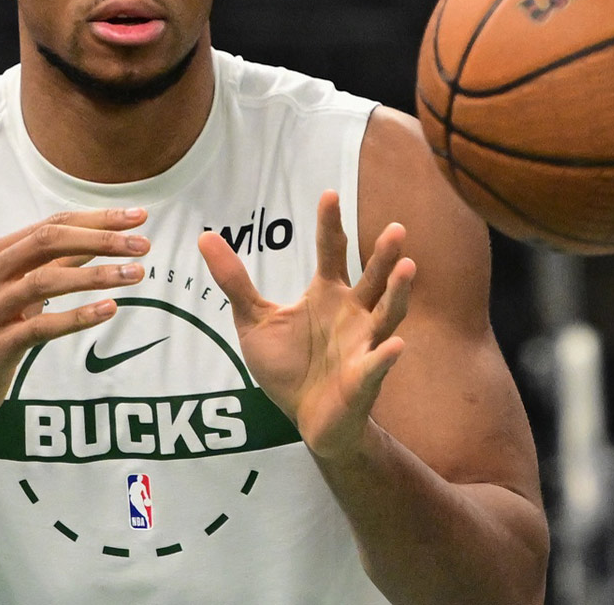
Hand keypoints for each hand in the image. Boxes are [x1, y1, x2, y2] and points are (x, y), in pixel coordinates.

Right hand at [0, 208, 149, 431]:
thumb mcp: (16, 292)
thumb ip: (53, 266)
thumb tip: (101, 241)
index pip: (51, 224)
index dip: (96, 218)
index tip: (138, 217)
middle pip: (47, 242)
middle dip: (100, 239)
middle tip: (143, 245)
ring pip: (45, 281)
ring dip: (96, 276)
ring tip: (136, 275)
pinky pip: (40, 327)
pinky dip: (77, 316)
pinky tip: (109, 310)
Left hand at [199, 191, 414, 459]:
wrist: (307, 418)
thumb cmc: (289, 366)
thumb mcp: (253, 320)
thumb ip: (234, 281)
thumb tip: (205, 238)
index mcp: (327, 294)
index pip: (332, 251)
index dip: (330, 224)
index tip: (329, 195)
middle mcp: (352, 313)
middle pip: (372, 278)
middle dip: (384, 255)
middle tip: (396, 229)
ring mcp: (363, 344)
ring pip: (386, 314)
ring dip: (398, 293)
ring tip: (408, 268)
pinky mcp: (364, 378)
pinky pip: (377, 365)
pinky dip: (386, 356)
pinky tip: (395, 345)